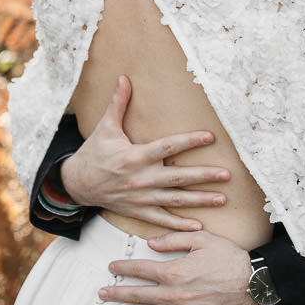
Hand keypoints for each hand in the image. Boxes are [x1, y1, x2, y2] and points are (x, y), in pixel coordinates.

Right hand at [59, 76, 230, 231]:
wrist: (77, 184)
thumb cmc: (94, 153)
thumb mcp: (105, 128)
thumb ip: (118, 104)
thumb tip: (124, 77)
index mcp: (134, 156)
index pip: (167, 146)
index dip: (189, 141)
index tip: (210, 136)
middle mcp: (140, 178)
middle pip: (177, 177)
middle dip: (203, 176)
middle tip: (227, 174)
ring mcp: (140, 197)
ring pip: (175, 200)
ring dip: (200, 200)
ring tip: (222, 198)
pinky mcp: (138, 211)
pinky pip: (161, 220)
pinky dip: (179, 225)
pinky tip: (198, 226)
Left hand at [103, 230, 258, 304]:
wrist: (254, 283)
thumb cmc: (229, 259)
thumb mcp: (202, 239)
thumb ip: (173, 239)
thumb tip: (150, 243)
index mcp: (173, 271)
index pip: (140, 269)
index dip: (123, 267)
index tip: (112, 267)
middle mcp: (173, 295)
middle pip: (137, 295)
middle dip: (116, 294)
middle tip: (102, 293)